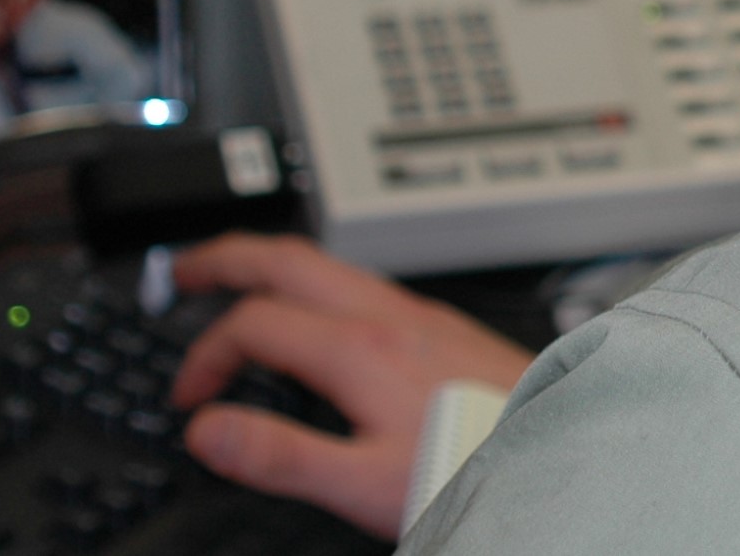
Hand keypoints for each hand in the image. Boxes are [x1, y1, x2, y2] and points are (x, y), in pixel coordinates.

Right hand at [168, 233, 536, 539]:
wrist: (559, 451)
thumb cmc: (473, 467)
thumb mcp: (363, 481)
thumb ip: (281, 453)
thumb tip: (209, 429)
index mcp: (359, 348)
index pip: (253, 323)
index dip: (205, 354)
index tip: (188, 395)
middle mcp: (388, 314)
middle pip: (286, 257)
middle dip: (224, 257)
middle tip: (181, 272)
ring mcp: (418, 313)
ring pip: (327, 263)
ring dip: (270, 265)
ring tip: (238, 283)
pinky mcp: (442, 324)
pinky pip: (360, 281)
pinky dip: (315, 284)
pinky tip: (320, 316)